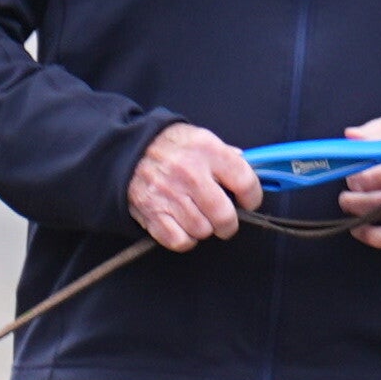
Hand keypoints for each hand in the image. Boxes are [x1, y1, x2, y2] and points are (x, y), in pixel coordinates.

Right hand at [127, 123, 262, 249]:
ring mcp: (170, 195)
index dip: (253, 198)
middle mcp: (190, 174)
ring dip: (204, 228)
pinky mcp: (153, 213)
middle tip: (225, 221)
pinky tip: (184, 226)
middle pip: (224, 216)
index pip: (245, 182)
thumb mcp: (200, 138)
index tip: (248, 202)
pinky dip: (185, 239)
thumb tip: (250, 172)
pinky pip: (180, 241)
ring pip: (203, 231)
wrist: (127, 149)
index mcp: (207, 150)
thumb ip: (226, 156)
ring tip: (197, 217)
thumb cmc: (169, 146)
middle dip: (229, 224)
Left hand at [339, 113, 380, 248]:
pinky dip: (374, 236)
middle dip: (354, 179)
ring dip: (354, 204)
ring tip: (348, 200)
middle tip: (351, 180)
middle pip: (374, 177)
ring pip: (380, 205)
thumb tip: (351, 136)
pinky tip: (359, 230)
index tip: (346, 159)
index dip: (356, 156)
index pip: (379, 149)